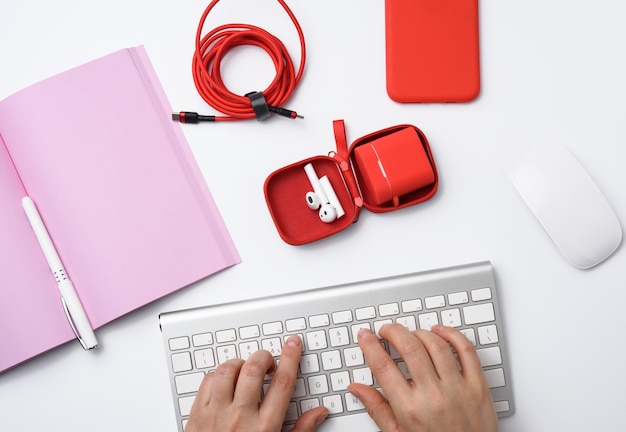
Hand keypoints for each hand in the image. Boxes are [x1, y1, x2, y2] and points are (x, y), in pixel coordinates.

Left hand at [185, 335, 327, 431]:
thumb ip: (301, 430)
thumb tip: (318, 413)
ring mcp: (216, 414)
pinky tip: (226, 381)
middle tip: (269, 361)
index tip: (293, 345)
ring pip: (228, 370)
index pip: (282, 383)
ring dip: (240, 364)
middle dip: (265, 357)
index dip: (290, 358)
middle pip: (255, 369)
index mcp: (265, 428)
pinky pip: (207, 381)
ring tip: (247, 370)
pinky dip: (218, 374)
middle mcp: (240, 418)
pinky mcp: (197, 414)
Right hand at [349, 324, 497, 431]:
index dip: (370, 346)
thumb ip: (377, 408)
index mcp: (410, 409)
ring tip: (410, 333)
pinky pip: (466, 351)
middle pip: (409, 347)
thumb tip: (358, 388)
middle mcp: (433, 396)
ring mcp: (458, 389)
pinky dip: (452, 334)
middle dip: (393, 331)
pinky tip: (440, 331)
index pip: (383, 366)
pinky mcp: (478, 386)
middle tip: (386, 330)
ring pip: (435, 344)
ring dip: (419, 332)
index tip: (366, 336)